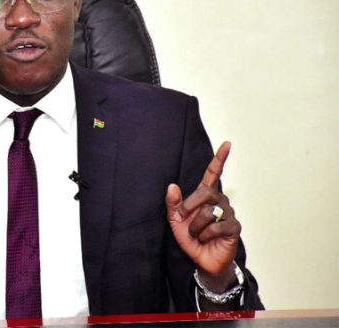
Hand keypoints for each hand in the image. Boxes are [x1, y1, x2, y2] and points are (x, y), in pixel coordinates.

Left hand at [166, 141, 240, 290]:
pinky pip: (217, 226)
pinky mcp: (234, 227)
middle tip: (184, 219)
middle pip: (206, 192)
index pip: (214, 173)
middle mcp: (220, 201)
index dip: (219, 159)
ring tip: (198, 235)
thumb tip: (172, 186)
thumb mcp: (175, 220)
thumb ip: (173, 203)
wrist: (201, 260)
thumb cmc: (190, 239)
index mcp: (205, 196)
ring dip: (196, 227)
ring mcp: (228, 213)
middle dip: (190, 206)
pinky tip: (208, 239)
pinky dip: (206, 235)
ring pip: (208, 212)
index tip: (227, 144)